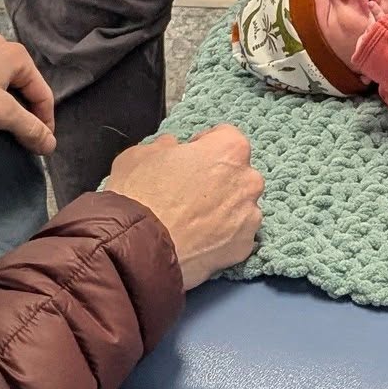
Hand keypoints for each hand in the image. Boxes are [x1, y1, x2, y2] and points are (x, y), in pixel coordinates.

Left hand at [0, 34, 55, 155]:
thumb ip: (28, 127)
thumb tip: (51, 144)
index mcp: (19, 56)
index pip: (43, 94)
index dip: (45, 123)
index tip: (40, 146)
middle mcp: (3, 48)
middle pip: (24, 88)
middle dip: (24, 114)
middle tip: (20, 139)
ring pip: (3, 84)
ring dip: (4, 107)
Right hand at [102, 125, 263, 289]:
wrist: (138, 252)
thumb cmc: (140, 197)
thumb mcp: (139, 155)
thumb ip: (164, 146)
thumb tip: (171, 148)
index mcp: (229, 149)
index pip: (224, 136)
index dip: (202, 145)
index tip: (188, 158)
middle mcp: (248, 180)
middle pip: (237, 173)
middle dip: (217, 178)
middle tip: (187, 191)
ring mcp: (249, 217)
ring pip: (238, 206)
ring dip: (221, 209)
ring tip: (190, 220)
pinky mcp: (243, 248)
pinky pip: (235, 236)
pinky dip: (221, 237)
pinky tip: (196, 240)